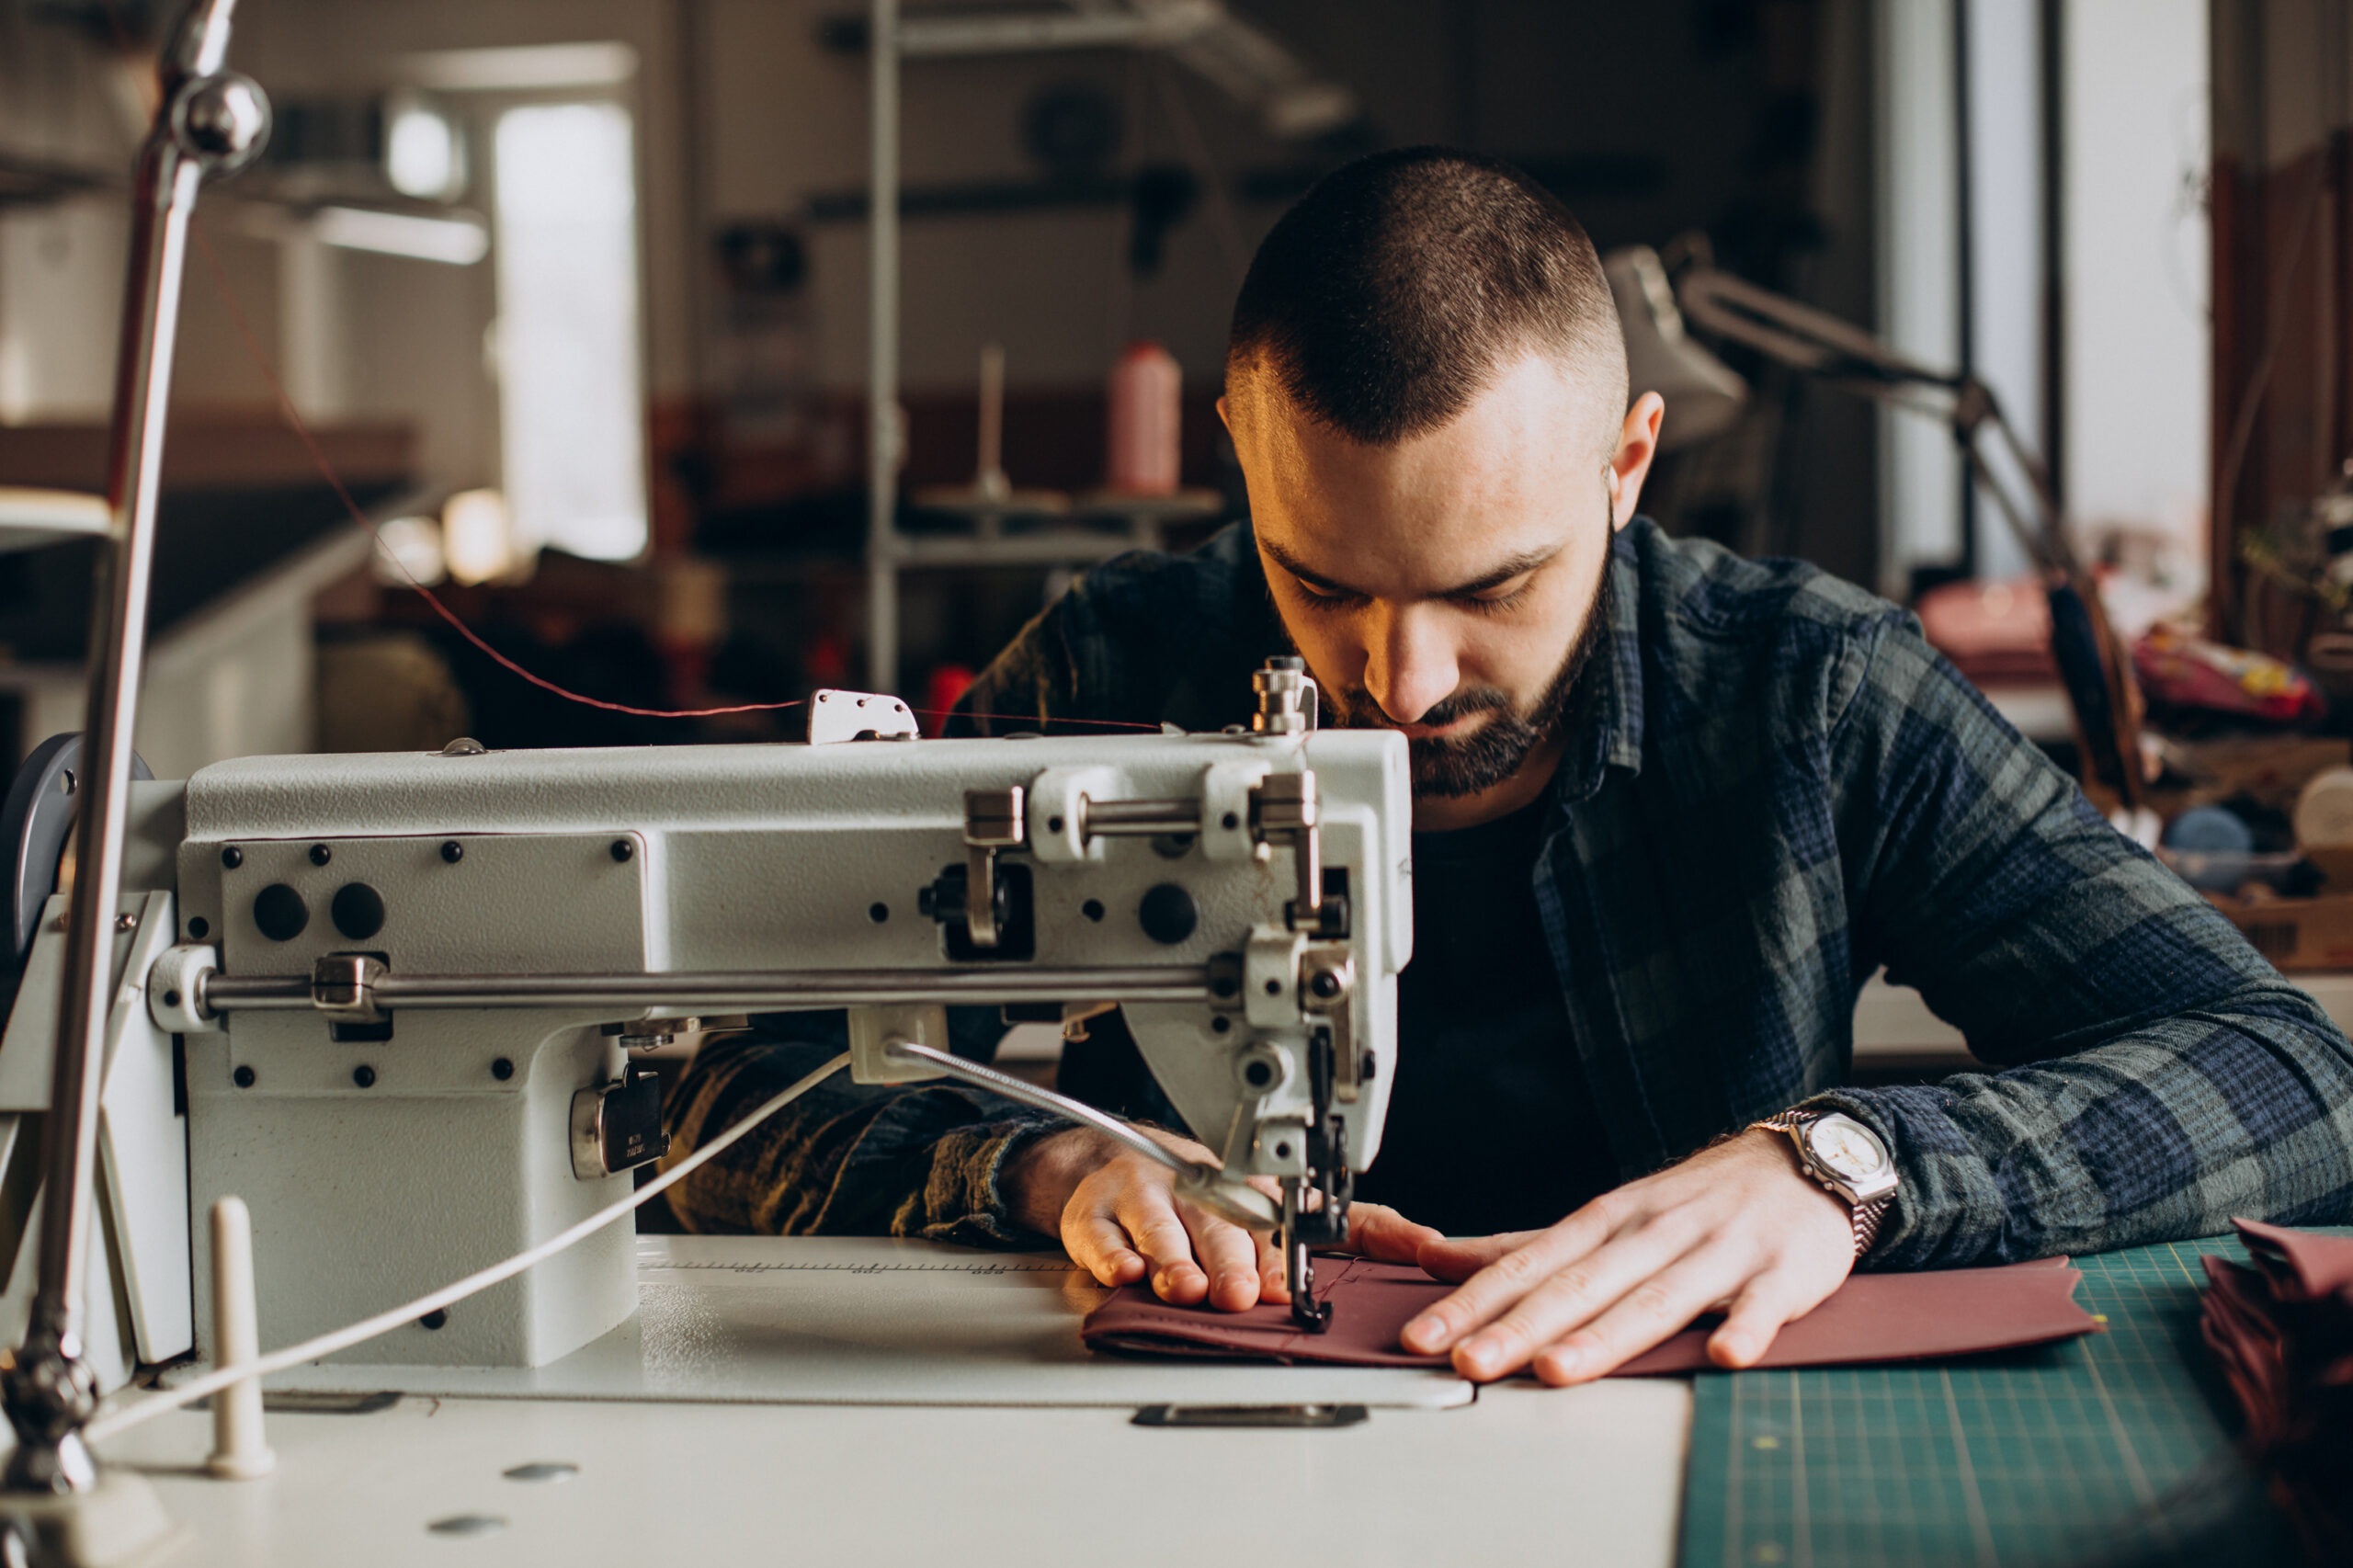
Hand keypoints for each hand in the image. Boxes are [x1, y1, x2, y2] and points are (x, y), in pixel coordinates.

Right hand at [1001, 1125, 1443, 1311]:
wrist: (1111, 1164)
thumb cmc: (1208, 1198)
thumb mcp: (1280, 1206)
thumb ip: (1357, 1226)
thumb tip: (1430, 1243)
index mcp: (1248, 1189)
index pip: (1274, 1221)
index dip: (1276, 1253)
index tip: (1288, 1284)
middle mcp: (1197, 1189)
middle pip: (1217, 1224)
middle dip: (1229, 1260)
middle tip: (1239, 1293)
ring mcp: (1143, 1198)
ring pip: (1159, 1227)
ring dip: (1171, 1258)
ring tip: (1183, 1286)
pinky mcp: (1092, 1214)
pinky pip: (1099, 1235)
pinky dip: (1109, 1254)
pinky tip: (1123, 1271)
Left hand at [1396, 1129, 1855, 1383]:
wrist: (1804, 1163)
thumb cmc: (1695, 1202)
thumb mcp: (1608, 1215)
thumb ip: (1530, 1247)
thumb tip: (1441, 1260)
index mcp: (1608, 1222)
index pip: (1528, 1264)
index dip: (1473, 1301)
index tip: (1424, 1336)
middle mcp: (1654, 1233)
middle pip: (1579, 1285)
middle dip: (1519, 1326)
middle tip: (1468, 1361)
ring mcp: (1719, 1252)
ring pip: (1656, 1297)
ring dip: (1606, 1335)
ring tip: (1558, 1369)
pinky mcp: (1782, 1275)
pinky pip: (1763, 1305)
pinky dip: (1746, 1327)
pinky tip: (1724, 1354)